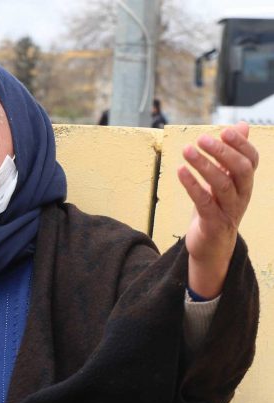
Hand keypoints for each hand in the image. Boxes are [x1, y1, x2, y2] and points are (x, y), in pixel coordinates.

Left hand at [178, 122, 257, 297]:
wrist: (211, 246)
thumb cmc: (217, 208)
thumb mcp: (225, 180)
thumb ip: (231, 155)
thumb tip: (241, 126)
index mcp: (245, 184)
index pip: (252, 160)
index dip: (242, 145)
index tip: (225, 131)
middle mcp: (241, 196)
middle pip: (241, 170)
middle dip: (223, 152)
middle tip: (202, 139)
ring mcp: (228, 210)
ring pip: (222, 185)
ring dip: (204, 165)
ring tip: (187, 150)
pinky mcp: (212, 223)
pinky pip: (204, 201)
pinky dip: (191, 185)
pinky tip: (180, 171)